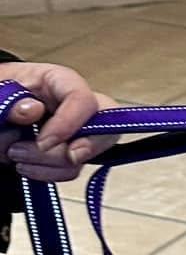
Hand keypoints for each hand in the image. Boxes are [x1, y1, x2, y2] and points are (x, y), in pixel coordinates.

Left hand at [0, 63, 115, 183]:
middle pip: (105, 128)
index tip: (43, 142)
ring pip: (84, 156)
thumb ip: (11, 98)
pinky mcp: (69, 153)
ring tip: (15, 154)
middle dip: (83, 148)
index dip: (69, 123)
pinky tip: (24, 165)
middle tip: (57, 154)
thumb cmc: (0, 92)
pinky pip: (70, 170)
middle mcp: (76, 106)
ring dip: (50, 164)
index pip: (83, 100)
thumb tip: (32, 110)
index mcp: (60, 81)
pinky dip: (46, 173)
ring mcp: (77, 131)